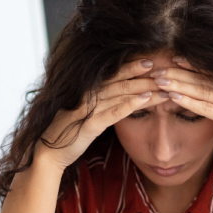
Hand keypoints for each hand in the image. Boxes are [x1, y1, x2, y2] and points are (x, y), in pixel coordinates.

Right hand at [38, 59, 159, 169]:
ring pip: (121, 92)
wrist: (48, 153)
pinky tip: (147, 99)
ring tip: (163, 83)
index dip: (131, 66)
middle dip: (142, 73)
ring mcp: (88, 109)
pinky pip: (115, 111)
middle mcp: (87, 95)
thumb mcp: (83, 114)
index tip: (150, 60)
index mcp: (86, 91)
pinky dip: (132, 104)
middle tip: (164, 66)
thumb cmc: (67, 133)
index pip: (112, 74)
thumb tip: (115, 95)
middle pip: (120, 79)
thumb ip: (97, 103)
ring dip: (144, 87)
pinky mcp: (90, 124)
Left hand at [151, 57, 212, 168]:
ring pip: (202, 91)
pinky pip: (208, 108)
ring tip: (159, 79)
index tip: (173, 59)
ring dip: (179, 84)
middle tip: (157, 67)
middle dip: (179, 72)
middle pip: (202, 79)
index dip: (192, 66)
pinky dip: (189, 101)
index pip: (210, 75)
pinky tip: (173, 97)